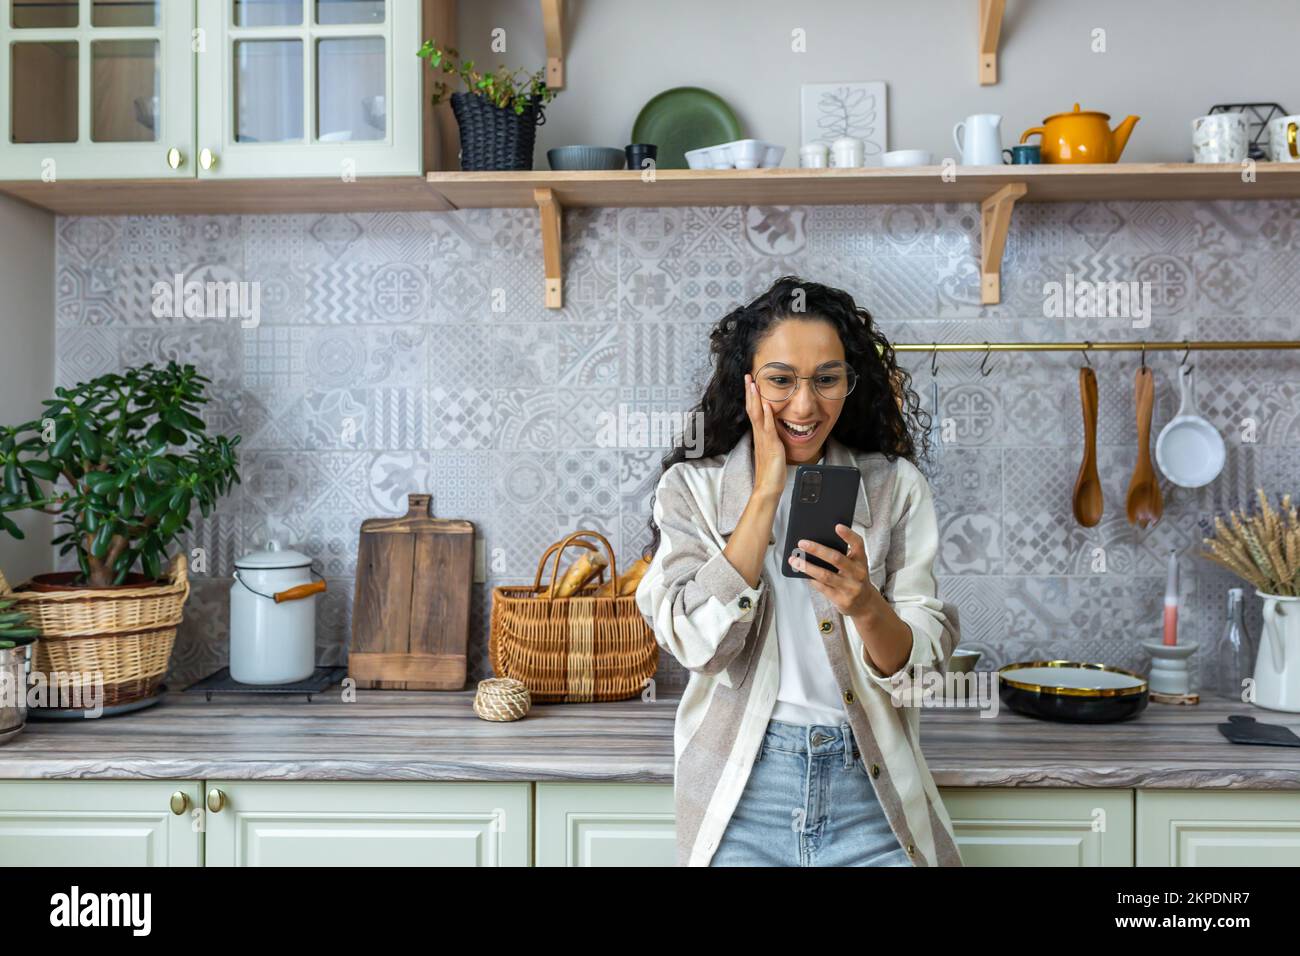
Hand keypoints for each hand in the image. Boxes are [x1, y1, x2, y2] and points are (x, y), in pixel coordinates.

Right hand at [744, 373, 786, 499]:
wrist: (768, 487)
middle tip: (747, 376)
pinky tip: (767, 405)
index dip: (751, 396)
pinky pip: (768, 428)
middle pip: (752, 409)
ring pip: (757, 415)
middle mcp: (759, 435)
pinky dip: (767, 415)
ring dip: (755, 398)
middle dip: (750, 392)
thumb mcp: (770, 450)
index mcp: (759, 435)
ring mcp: (764, 439)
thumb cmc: (771, 471)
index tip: (750, 382)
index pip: (753, 411)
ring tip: (753, 384)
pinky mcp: (772, 445)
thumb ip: (770, 438)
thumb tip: (771, 429)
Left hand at [788, 523, 878, 617]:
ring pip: (825, 575)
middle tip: (802, 543)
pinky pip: (822, 587)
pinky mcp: (842, 600)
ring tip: (794, 560)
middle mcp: (858, 573)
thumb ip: (842, 555)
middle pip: (836, 558)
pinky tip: (801, 573)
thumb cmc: (854, 578)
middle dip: (817, 550)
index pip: (858, 544)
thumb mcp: (855, 565)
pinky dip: (810, 579)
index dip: (848, 535)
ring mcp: (850, 588)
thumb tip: (815, 543)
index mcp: (861, 560)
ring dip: (807, 567)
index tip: (837, 526)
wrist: (865, 604)